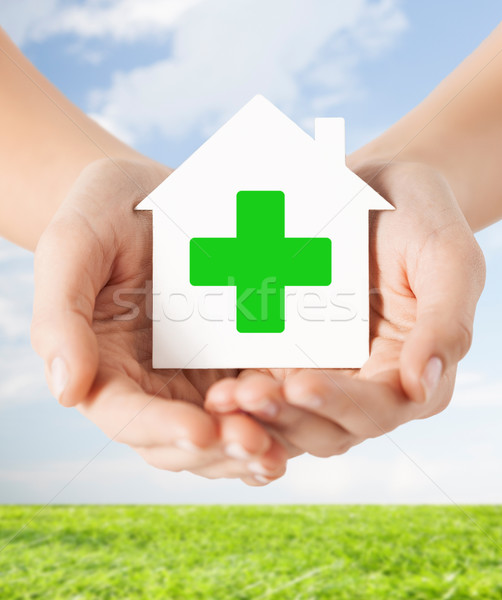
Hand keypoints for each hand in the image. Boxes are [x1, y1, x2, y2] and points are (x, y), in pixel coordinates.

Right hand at [31, 158, 287, 484]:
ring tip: (280, 447)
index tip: (199, 431)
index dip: (161, 429)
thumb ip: (62, 317)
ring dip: (248, 447)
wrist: (151, 193)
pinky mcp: (233, 357)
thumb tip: (67, 391)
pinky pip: (254, 399)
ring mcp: (195, 374)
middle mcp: (150, 383)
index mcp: (105, 367)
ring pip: (219, 432)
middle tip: (257, 445)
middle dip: (216, 450)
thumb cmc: (104, 212)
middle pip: (177, 441)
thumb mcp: (74, 246)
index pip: (126, 416)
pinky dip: (275, 417)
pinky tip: (301, 415)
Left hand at [205, 161, 485, 457]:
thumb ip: (446, 322)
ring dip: (257, 415)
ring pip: (290, 415)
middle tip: (244, 397)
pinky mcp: (289, 353)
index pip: (378, 408)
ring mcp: (323, 370)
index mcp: (409, 371)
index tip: (300, 384)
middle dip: (287, 417)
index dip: (341, 405)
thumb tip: (421, 386)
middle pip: (327, 426)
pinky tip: (215, 385)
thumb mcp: (447, 258)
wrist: (375, 187)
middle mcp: (365, 382)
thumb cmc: (420, 217)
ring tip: (222, 398)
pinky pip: (264, 383)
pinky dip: (243, 392)